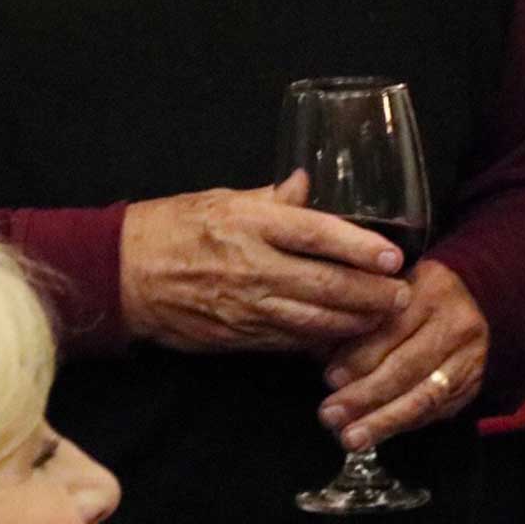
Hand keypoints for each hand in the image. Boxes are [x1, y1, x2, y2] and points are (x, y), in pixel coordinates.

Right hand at [121, 173, 410, 350]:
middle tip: (404, 294)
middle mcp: (253, 266)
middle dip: (370, 294)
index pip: (317, 234)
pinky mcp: (237, 336)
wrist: (121, 275)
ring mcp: (245, 306)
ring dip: (354, 322)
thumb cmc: (175, 227)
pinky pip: (289, 342)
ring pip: (312, 320)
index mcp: (252, 224)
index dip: (360, 247)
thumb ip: (274, 197)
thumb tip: (309, 181)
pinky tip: (346, 337)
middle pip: (325, 284)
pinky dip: (320, 341)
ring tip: (386, 316)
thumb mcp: (225, 198)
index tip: (394, 256)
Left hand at [318, 260, 487, 448]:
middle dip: (366, 396)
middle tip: (331, 415)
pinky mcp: (472, 384)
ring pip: (424, 396)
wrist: (479, 298)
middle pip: (408, 366)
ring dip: (384, 421)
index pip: (393, 329)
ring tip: (351, 438)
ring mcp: (469, 358)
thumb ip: (362, 319)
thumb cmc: (419, 294)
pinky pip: (435, 410)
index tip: (330, 378)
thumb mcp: (393, 291)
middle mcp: (456, 325)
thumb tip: (321, 355)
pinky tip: (377, 434)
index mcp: (432, 291)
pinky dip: (403, 424)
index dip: (361, 356)